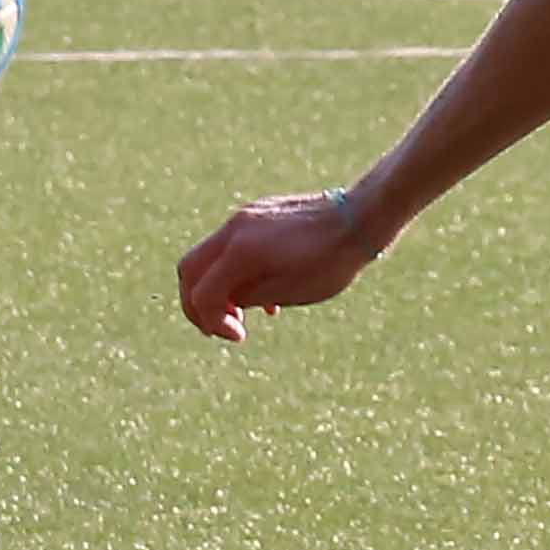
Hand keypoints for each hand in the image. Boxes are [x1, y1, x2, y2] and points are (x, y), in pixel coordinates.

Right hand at [174, 186, 392, 344]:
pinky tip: (263, 295)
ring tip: (243, 314)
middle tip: (220, 327)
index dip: (211, 322)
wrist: (360, 217)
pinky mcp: (257, 213)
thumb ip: (248, 297)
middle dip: (197, 303)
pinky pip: (230, 245)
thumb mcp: (288, 292)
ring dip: (216, 287)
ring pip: (208, 255)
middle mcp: (234, 230)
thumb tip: (226, 303)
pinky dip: (233, 271)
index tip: (238, 336)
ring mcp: (244, 217)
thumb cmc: (330, 260)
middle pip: (189, 270)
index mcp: (240, 252)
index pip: (201, 294)